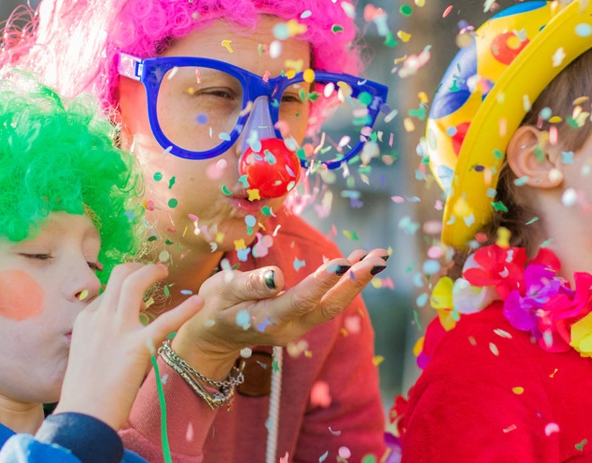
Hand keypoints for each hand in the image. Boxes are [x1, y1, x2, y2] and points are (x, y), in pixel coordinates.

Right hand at [54, 263, 203, 429]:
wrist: (83, 416)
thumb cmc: (85, 394)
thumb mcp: (84, 356)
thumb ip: (100, 338)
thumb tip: (120, 333)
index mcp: (86, 321)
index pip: (107, 293)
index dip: (123, 290)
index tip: (137, 295)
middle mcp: (100, 319)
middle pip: (119, 277)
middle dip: (138, 268)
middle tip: (154, 270)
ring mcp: (117, 330)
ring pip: (134, 284)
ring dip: (152, 272)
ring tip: (165, 271)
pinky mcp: (138, 347)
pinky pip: (165, 321)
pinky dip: (185, 311)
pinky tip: (199, 303)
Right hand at [171, 249, 387, 378]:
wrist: (212, 337)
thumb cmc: (213, 308)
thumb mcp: (221, 292)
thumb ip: (250, 284)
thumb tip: (277, 277)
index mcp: (268, 320)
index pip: (301, 300)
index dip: (322, 282)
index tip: (343, 262)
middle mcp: (290, 327)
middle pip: (330, 306)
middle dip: (356, 281)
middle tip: (379, 257)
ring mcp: (298, 326)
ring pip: (333, 305)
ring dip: (357, 280)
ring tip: (376, 255)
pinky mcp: (302, 320)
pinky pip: (327, 302)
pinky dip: (345, 282)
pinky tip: (356, 263)